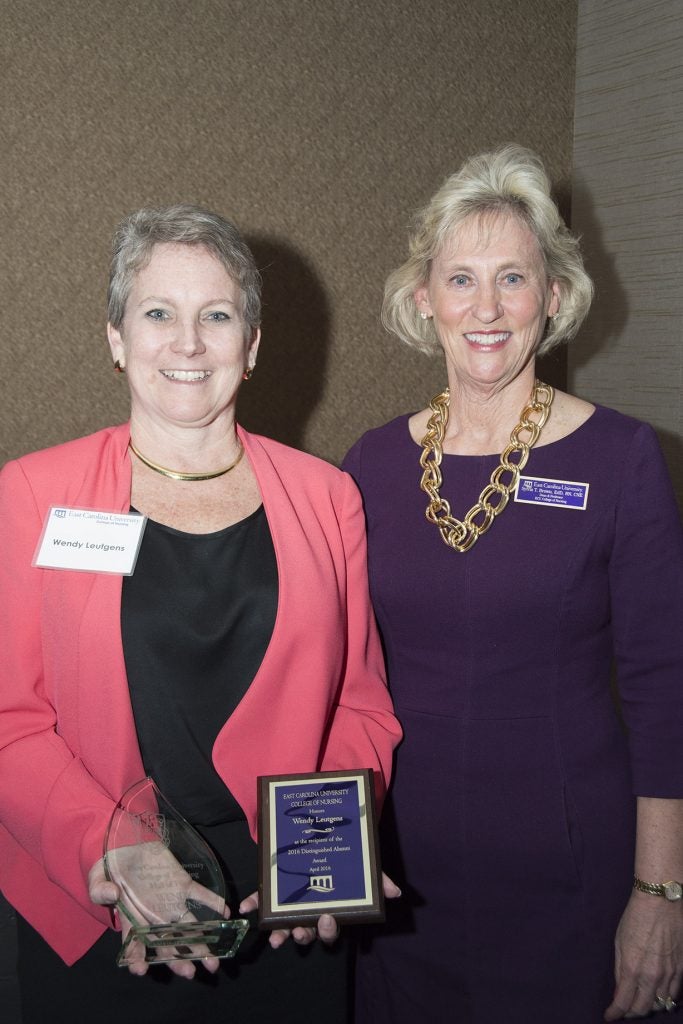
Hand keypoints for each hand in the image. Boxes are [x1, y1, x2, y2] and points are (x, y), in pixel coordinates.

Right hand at [89, 850, 227, 978]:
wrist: (127, 846)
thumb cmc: (110, 870)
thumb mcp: (98, 879)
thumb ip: (100, 889)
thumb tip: (111, 895)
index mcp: (132, 919)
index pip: (135, 943)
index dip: (137, 957)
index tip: (141, 970)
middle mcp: (155, 916)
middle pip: (167, 942)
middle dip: (178, 959)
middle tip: (190, 973)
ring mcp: (171, 901)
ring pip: (188, 926)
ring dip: (201, 942)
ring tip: (213, 961)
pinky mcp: (182, 884)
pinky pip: (199, 895)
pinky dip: (212, 902)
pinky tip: (224, 913)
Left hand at [238, 870, 400, 949]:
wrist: (319, 829)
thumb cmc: (341, 854)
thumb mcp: (359, 863)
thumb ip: (376, 878)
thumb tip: (394, 892)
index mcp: (330, 907)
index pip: (331, 927)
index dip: (328, 929)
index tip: (327, 919)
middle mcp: (309, 909)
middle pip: (307, 931)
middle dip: (303, 935)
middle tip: (300, 932)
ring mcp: (289, 902)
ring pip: (284, 923)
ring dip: (279, 931)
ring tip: (275, 937)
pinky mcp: (272, 890)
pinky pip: (261, 902)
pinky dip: (253, 905)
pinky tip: (246, 908)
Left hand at [604, 891, 682, 1019]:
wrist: (661, 902)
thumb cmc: (635, 918)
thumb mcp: (619, 942)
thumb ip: (619, 970)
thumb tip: (618, 991)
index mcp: (632, 969)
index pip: (623, 1003)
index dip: (615, 1013)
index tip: (609, 1016)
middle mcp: (652, 977)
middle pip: (643, 1008)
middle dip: (631, 1012)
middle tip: (624, 1009)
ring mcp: (670, 975)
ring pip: (660, 1004)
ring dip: (648, 1006)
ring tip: (639, 1001)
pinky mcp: (681, 969)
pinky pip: (674, 994)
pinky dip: (664, 999)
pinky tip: (658, 995)